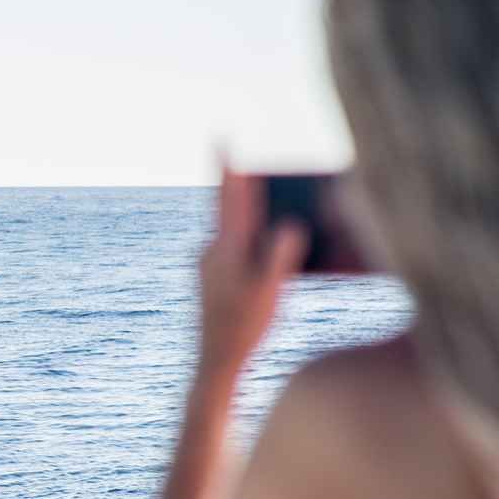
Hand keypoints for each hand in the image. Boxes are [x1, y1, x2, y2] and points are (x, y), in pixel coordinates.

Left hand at [197, 164, 306, 380]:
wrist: (216, 359)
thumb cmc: (245, 326)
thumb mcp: (271, 289)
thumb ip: (281, 254)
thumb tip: (290, 225)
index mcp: (227, 248)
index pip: (230, 198)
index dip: (230, 167)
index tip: (223, 138)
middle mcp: (212, 250)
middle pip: (230, 208)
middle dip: (243, 186)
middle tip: (245, 161)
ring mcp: (208, 263)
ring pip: (232, 229)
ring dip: (248, 215)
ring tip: (265, 208)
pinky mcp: (210, 276)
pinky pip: (231, 247)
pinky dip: (247, 239)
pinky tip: (262, 245)